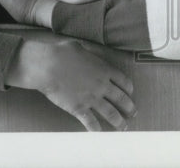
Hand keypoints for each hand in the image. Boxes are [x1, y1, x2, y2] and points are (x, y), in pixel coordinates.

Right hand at [6, 39, 136, 131]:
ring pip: (111, 113)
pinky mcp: (80, 108)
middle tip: (132, 113)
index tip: (130, 93)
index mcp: (103, 69)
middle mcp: (102, 85)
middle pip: (121, 99)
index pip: (123, 81)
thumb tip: (89, 52)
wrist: (46, 66)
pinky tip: (98, 132)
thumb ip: (88, 52)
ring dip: (119, 122)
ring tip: (123, 127)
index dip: (128, 89)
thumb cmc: (60, 53)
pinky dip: (96, 129)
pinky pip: (91, 122)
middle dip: (129, 108)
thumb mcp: (78, 47)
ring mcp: (92, 98)